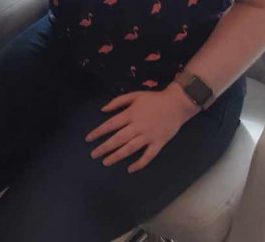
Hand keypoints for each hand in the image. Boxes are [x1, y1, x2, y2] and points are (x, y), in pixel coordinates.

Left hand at [85, 84, 199, 172]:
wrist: (176, 104)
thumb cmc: (153, 99)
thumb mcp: (134, 95)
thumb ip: (117, 102)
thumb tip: (102, 110)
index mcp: (131, 114)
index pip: (111, 124)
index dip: (98, 132)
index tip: (88, 139)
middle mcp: (138, 126)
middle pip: (118, 139)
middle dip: (104, 147)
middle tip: (93, 155)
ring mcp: (149, 136)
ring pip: (130, 149)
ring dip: (117, 156)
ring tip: (106, 162)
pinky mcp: (159, 143)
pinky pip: (148, 156)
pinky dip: (140, 163)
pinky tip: (130, 169)